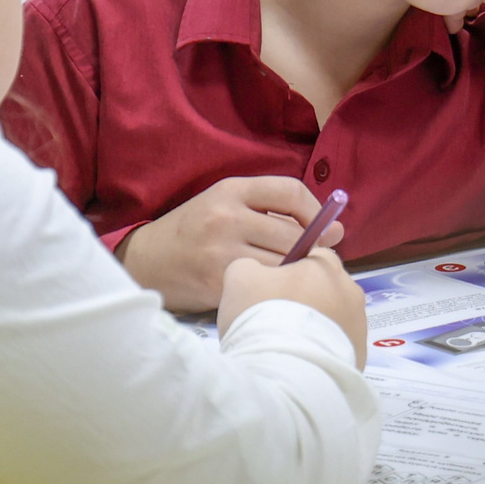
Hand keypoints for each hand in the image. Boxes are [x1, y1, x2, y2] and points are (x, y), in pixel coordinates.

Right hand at [118, 177, 344, 312]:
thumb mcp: (226, 204)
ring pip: (283, 263)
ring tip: (295, 279)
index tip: (325, 230)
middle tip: (314, 263)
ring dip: (297, 274)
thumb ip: (274, 211)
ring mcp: (221, 251)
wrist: (147, 261)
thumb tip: (337, 230)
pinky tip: (272, 293)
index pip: (290, 191)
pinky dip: (275, 291)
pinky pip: (264, 287)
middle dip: (312, 250)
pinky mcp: (218, 283)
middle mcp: (227, 216)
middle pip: (293, 233)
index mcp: (232, 190)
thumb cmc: (194, 231)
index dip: (317, 212)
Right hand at [218, 249, 366, 366]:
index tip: (272, 290)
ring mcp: (359, 324)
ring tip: (290, 345)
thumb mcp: (240, 278)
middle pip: (326, 288)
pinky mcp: (360, 355)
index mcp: (325, 266)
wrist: (285, 373)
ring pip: (335, 318)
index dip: (291, 271)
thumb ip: (250, 266)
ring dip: (317, 326)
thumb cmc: (263, 316)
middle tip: (278, 320)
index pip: (312, 256)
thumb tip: (256, 272)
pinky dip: (323, 350)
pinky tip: (303, 361)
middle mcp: (351, 291)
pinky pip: (339, 346)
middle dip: (307, 299)